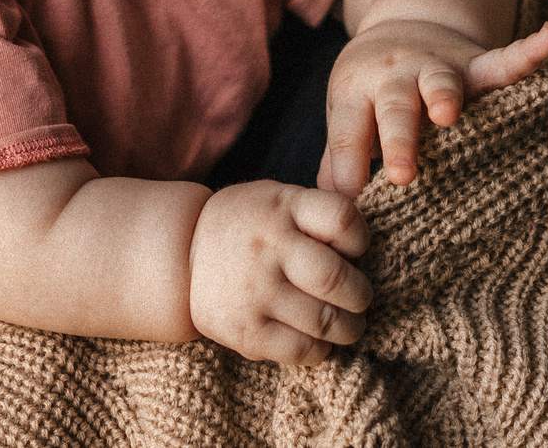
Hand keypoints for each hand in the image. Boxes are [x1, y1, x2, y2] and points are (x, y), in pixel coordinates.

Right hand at [186, 180, 372, 365]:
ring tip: (346, 324)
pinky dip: (322, 349)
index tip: (355, 251)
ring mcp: (254, 291)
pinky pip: (303, 350)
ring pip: (326, 320)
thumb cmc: (249, 225)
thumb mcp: (278, 198)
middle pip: (337, 279)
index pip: (343, 219)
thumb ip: (318, 214)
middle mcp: (267, 246)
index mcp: (282, 206)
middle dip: (361, 295)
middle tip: (359, 299)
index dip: (361, 240)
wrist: (181, 255)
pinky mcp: (245, 331)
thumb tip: (367, 253)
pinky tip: (317, 338)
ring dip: (348, 328)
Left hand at [320, 19, 547, 192]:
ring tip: (447, 114)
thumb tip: (328, 212)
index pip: (349, 132)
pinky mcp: (472, 64)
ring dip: (443, 96)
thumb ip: (337, 160)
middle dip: (398, 140)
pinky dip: (528, 51)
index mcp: (356, 92)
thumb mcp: (345, 116)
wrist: (397, 29)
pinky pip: (502, 60)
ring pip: (440, 82)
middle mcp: (394, 77)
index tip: (348, 202)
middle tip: (402, 175)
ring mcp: (435, 68)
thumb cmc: (369, 94)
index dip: (348, 167)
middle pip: (395, 109)